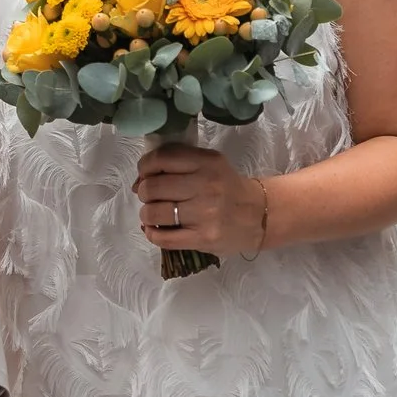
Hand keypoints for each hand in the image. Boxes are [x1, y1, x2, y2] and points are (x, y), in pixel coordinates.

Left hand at [134, 145, 266, 257]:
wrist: (259, 215)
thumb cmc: (227, 187)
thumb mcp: (209, 164)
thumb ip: (176, 164)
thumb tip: (137, 181)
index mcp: (206, 162)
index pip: (161, 158)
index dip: (144, 166)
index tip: (145, 174)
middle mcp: (205, 186)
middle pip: (153, 187)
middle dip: (144, 192)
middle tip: (151, 196)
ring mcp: (204, 214)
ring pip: (154, 212)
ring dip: (146, 213)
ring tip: (154, 213)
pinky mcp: (203, 238)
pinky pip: (163, 238)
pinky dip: (152, 233)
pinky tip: (156, 229)